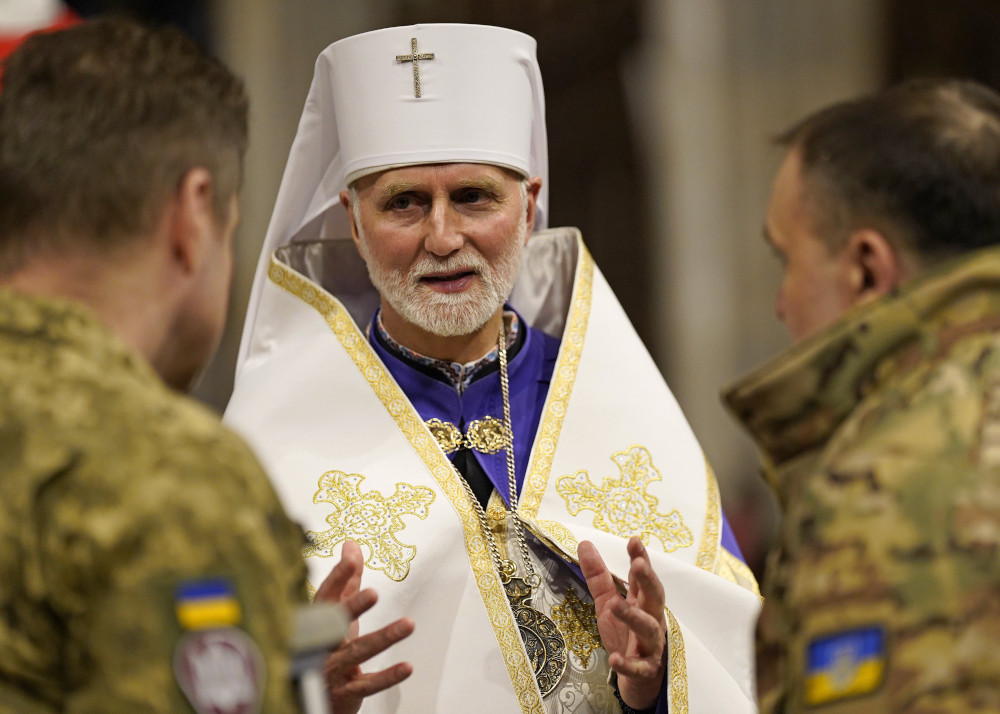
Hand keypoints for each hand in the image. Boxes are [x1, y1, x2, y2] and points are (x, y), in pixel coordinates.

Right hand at [314, 541, 413, 713]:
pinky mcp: (346, 691)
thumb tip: (352, 546)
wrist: (316, 696)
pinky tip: (406, 667)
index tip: (350, 559)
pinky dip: (388, 676)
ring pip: (357, 652)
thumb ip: (347, 581)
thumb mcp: (338, 613)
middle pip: (334, 624)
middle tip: (372, 593)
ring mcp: (334, 669)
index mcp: (320, 622)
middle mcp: (323, 645)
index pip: (325, 597)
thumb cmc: (329, 648)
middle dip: (352, 608)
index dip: (338, 578)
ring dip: (383, 638)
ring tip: (408, 625)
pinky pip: (368, 684)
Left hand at [578, 536, 667, 710]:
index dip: (640, 558)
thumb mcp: (607, 602)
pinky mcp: (646, 669)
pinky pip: (639, 667)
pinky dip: (628, 664)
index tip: (634, 541)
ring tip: (615, 605)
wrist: (639, 679)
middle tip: (638, 565)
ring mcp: (651, 645)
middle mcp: (652, 618)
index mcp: (642, 601)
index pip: (643, 577)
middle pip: (654, 597)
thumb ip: (598, 576)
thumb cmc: (625, 634)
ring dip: (633, 617)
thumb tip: (585, 543)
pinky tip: (615, 659)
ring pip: (647, 629)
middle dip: (648, 581)